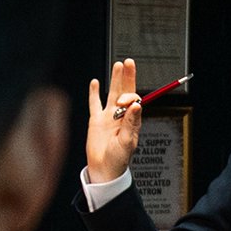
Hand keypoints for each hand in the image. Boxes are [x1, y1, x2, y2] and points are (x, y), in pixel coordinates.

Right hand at [86, 58, 141, 184]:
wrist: (103, 169)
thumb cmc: (118, 159)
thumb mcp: (127, 141)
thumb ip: (131, 122)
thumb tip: (136, 104)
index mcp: (132, 120)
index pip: (134, 100)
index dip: (130, 97)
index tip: (125, 102)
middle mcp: (121, 115)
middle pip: (125, 91)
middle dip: (127, 76)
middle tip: (129, 62)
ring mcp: (108, 116)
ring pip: (112, 93)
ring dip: (115, 79)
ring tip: (118, 65)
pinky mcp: (96, 120)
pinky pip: (95, 103)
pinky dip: (94, 93)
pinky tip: (95, 82)